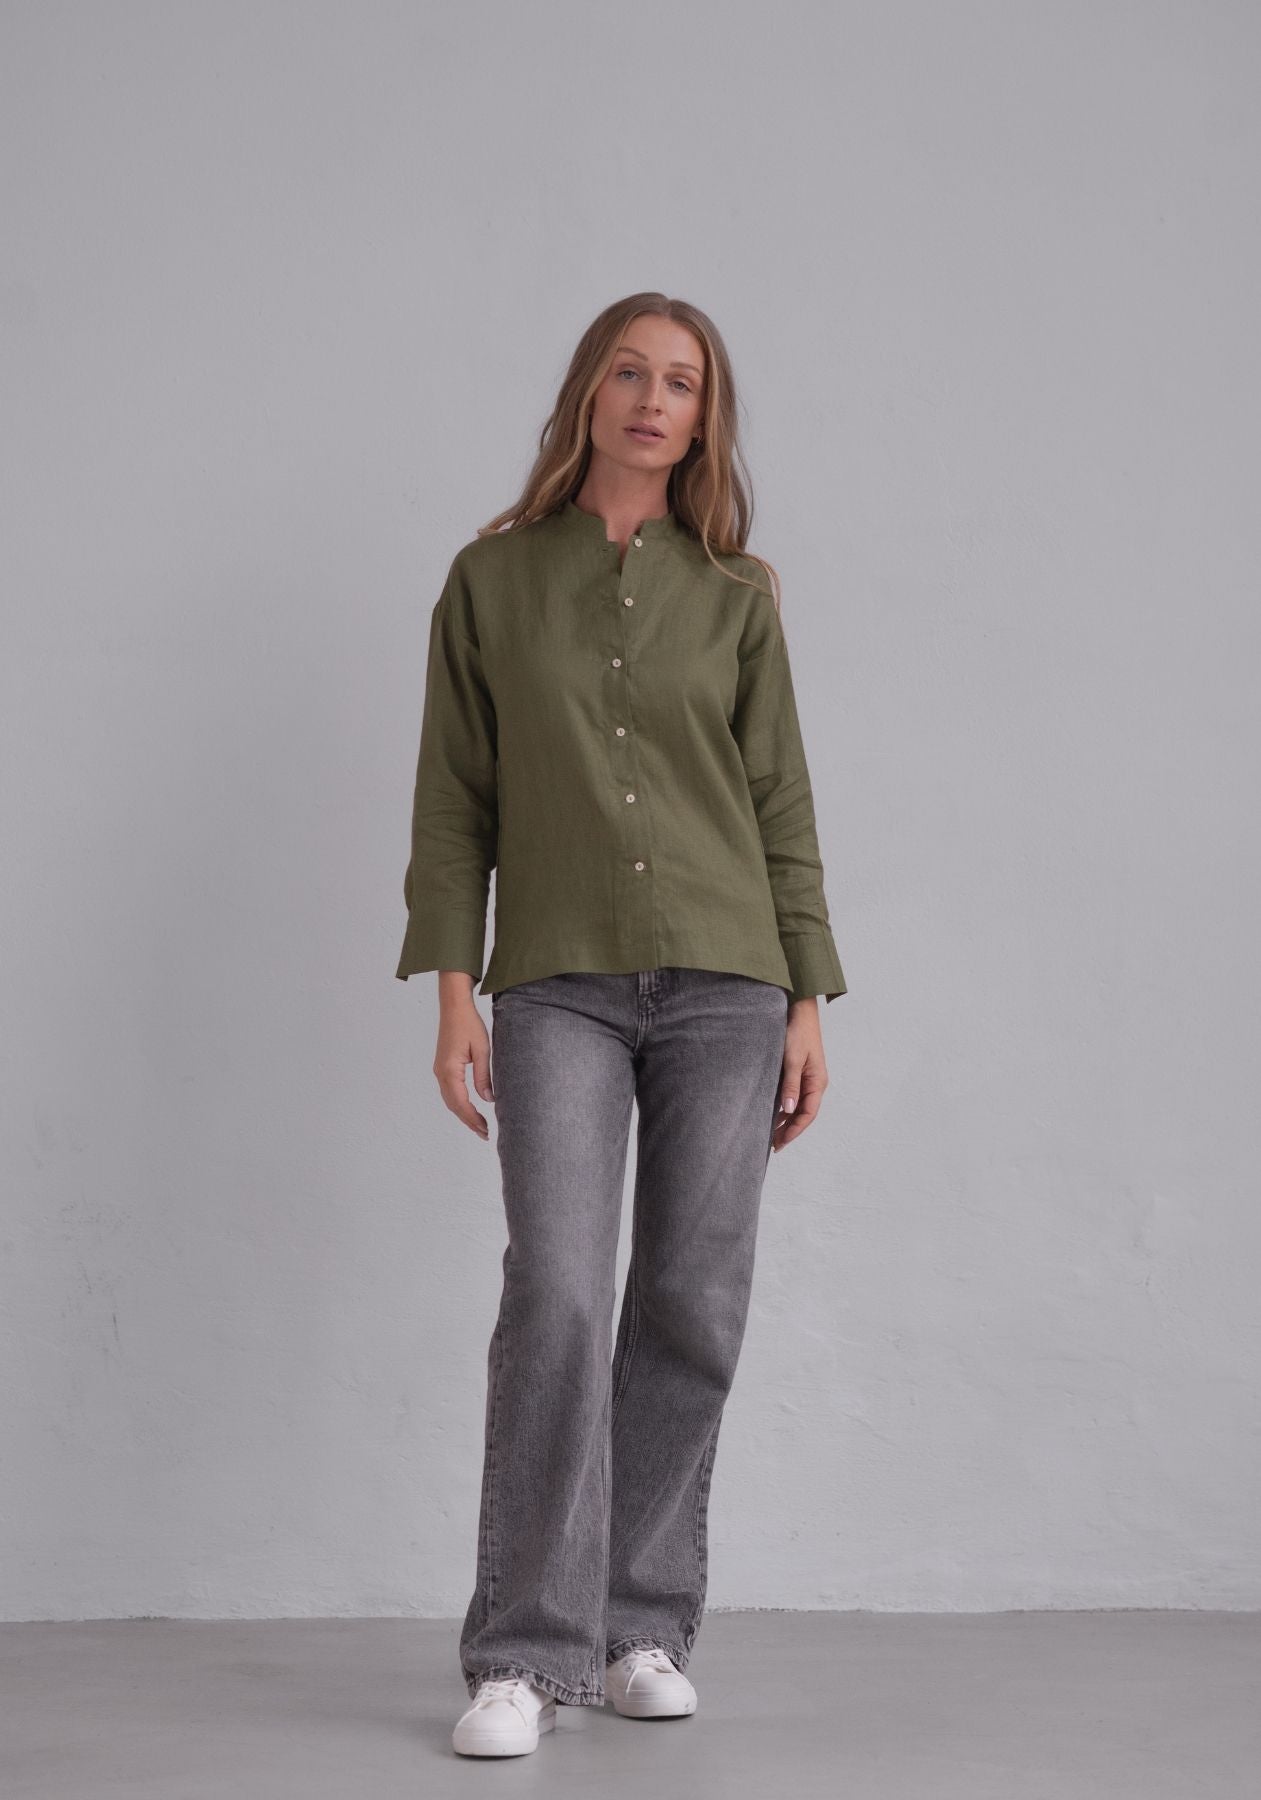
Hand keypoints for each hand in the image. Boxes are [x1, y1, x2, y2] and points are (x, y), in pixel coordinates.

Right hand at [434, 972, 494, 1139]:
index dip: (473, 1119)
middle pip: (453, 1105)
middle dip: (468, 1121)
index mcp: (450, 1071)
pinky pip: (449, 1091)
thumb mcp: (482, 1050)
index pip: (461, 1103)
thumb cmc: (469, 1024)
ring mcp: (439, 1070)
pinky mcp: (442, 1066)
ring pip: (450, 1100)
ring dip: (463, 1113)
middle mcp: (441, 1073)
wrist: (454, 1006)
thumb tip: (488, 1099)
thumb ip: (484, 1076)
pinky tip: (470, 1108)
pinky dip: (459, 1103)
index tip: (485, 1130)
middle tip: (485, 1133)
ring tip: (479, 1125)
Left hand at [772, 997, 827, 1151]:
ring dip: (786, 1121)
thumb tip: (788, 1111)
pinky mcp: (799, 1072)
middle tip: (773, 1146)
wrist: (799, 1010)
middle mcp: (815, 1083)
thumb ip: (791, 1085)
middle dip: (789, 1131)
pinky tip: (773, 1114)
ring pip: (798, 1107)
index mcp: (817, 1082)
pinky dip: (784, 1108)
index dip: (794, 1131)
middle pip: (803, 1114)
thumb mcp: (792, 1060)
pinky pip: (793, 1096)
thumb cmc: (797, 1032)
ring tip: (771, 1135)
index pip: (807, 1114)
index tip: (779, 1144)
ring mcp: (808, 1078)